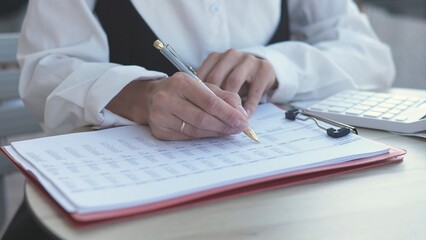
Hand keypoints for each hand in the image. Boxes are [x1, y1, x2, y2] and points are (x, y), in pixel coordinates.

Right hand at [106, 72, 248, 139]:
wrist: (151, 97)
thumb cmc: (182, 91)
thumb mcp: (202, 86)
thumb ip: (223, 97)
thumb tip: (241, 113)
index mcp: (181, 83)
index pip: (209, 102)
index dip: (228, 114)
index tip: (243, 122)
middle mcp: (167, 98)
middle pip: (202, 118)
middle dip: (224, 125)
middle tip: (239, 129)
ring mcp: (160, 116)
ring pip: (194, 131)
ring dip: (216, 133)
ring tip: (229, 132)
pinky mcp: (159, 130)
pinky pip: (186, 138)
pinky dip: (203, 137)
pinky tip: (213, 134)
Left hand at [197, 49, 276, 116]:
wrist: (263, 71)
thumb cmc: (235, 80)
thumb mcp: (220, 81)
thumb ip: (208, 90)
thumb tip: (191, 107)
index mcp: (216, 57)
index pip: (202, 75)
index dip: (198, 94)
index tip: (196, 110)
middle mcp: (230, 55)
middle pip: (216, 78)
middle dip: (213, 99)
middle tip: (210, 117)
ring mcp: (248, 60)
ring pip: (234, 81)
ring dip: (230, 102)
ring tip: (228, 118)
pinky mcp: (263, 69)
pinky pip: (254, 89)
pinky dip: (249, 104)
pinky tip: (246, 115)